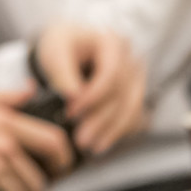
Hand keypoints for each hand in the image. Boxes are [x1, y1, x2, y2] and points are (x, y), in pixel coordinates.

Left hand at [33, 24, 146, 154]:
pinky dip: (118, 132)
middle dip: (101, 119)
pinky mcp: (134, 97)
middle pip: (122, 94)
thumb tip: (72, 95)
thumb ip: (62, 70)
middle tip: (80, 138)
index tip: (71, 111)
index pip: (111, 74)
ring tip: (90, 146)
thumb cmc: (61, 46)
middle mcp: (130, 61)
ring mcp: (135, 80)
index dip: (93, 96)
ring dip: (111, 130)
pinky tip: (101, 144)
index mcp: (112, 44)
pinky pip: (133, 118)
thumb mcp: (55, 51)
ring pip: (131, 109)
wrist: (68, 48)